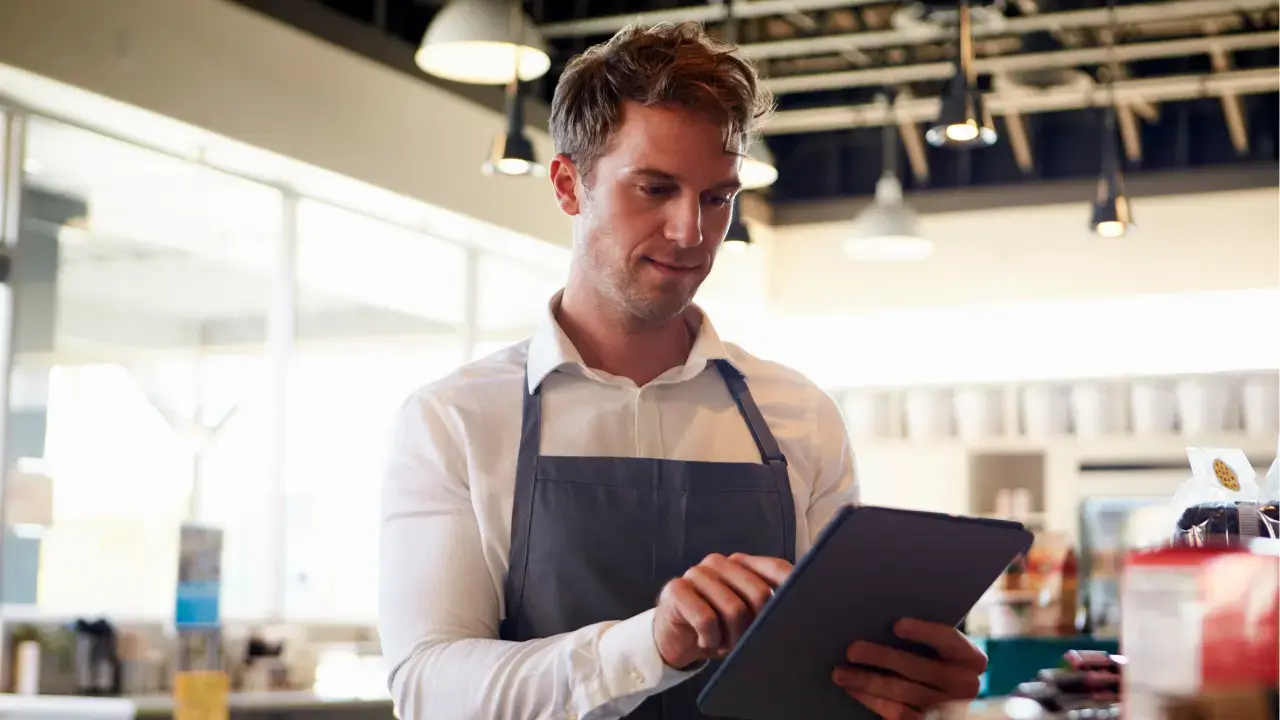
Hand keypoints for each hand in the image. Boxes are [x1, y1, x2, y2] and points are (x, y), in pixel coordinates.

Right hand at [653, 553, 791, 669]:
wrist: (672, 638)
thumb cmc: (715, 627)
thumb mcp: (744, 616)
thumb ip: (764, 606)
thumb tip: (795, 613)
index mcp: (740, 563)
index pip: (775, 567)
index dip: (792, 584)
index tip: (806, 604)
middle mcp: (720, 562)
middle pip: (758, 592)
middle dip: (758, 625)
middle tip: (748, 642)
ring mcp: (697, 573)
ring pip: (733, 609)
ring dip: (732, 638)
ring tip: (725, 646)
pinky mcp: (676, 589)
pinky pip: (706, 619)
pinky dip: (710, 639)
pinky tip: (705, 643)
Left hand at [832, 619, 986, 719]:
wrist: (940, 696)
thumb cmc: (930, 659)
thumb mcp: (936, 648)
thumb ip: (921, 637)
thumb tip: (879, 616)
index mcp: (972, 659)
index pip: (950, 640)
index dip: (924, 632)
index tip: (897, 625)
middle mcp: (966, 686)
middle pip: (919, 668)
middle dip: (882, 658)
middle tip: (852, 649)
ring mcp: (948, 708)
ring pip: (902, 692)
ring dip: (867, 681)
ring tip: (840, 672)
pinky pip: (896, 712)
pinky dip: (870, 699)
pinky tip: (853, 687)